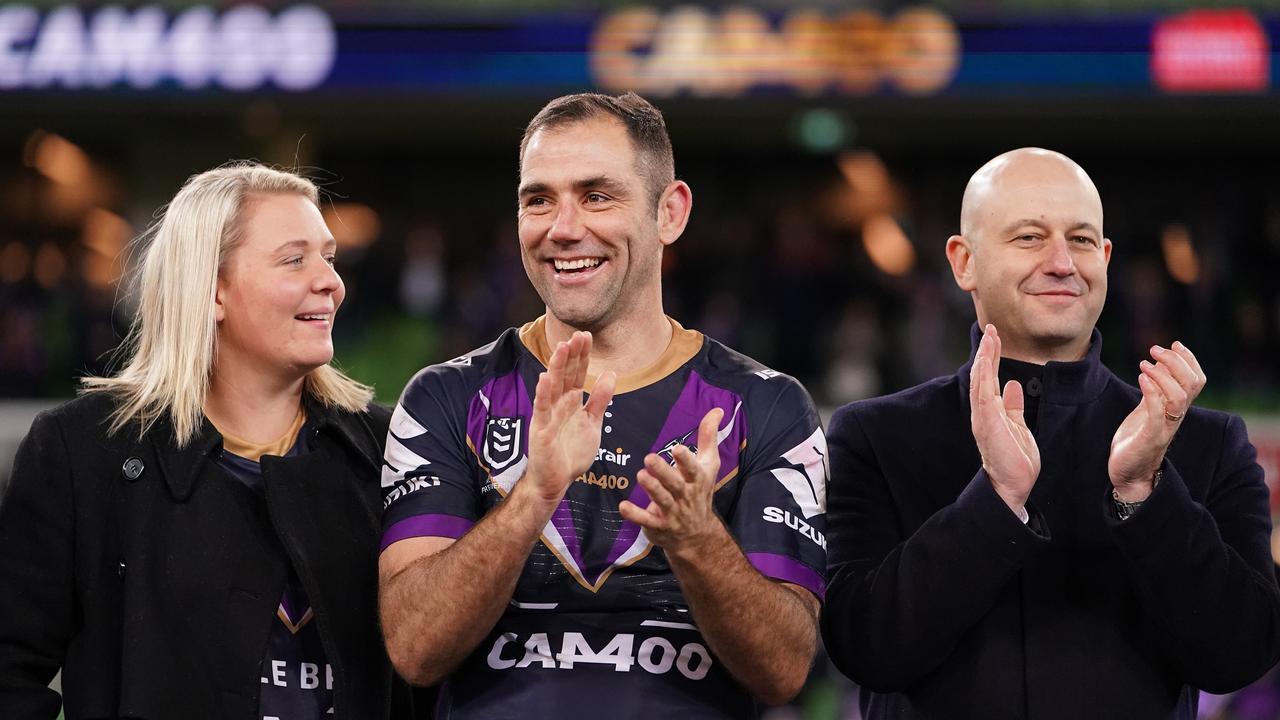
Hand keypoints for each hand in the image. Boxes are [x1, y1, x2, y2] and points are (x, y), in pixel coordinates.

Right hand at [523, 332, 615, 503]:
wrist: (556, 482)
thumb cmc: (571, 454)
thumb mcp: (592, 423)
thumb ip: (600, 399)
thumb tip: (612, 373)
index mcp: (571, 402)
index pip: (577, 374)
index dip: (582, 356)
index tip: (586, 336)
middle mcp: (558, 405)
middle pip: (565, 375)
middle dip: (571, 355)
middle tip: (578, 334)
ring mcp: (548, 416)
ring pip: (552, 387)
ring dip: (556, 367)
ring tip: (562, 347)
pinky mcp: (540, 430)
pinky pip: (542, 410)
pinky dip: (543, 394)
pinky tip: (545, 378)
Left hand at [619, 407, 724, 558]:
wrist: (697, 535)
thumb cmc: (700, 491)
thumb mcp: (709, 464)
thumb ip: (708, 436)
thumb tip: (718, 410)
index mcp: (696, 479)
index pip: (693, 469)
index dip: (686, 460)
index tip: (678, 449)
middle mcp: (685, 496)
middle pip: (675, 484)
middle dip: (663, 472)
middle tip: (649, 458)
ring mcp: (672, 512)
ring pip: (661, 500)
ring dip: (651, 489)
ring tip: (640, 475)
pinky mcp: (658, 525)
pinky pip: (646, 520)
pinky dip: (635, 515)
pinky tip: (623, 506)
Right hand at [970, 324, 1039, 514]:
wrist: (1013, 485)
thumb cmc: (1016, 460)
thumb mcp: (1019, 426)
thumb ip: (1013, 406)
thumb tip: (1013, 385)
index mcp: (991, 411)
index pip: (989, 378)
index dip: (992, 356)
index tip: (996, 336)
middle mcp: (984, 412)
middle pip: (983, 375)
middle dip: (987, 351)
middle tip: (992, 328)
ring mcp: (983, 418)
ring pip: (980, 382)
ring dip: (984, 359)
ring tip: (989, 339)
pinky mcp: (987, 425)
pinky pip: (983, 396)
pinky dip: (982, 378)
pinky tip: (985, 362)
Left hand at [1109, 341, 1204, 500]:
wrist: (1128, 472)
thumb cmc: (1136, 439)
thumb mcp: (1146, 409)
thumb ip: (1155, 389)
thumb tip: (1158, 362)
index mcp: (1176, 408)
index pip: (1196, 380)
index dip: (1189, 360)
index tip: (1174, 344)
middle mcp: (1175, 416)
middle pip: (1192, 385)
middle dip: (1177, 362)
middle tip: (1154, 350)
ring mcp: (1164, 427)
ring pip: (1179, 397)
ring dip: (1163, 375)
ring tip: (1144, 363)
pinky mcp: (1150, 438)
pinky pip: (1158, 413)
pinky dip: (1152, 391)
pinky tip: (1141, 377)